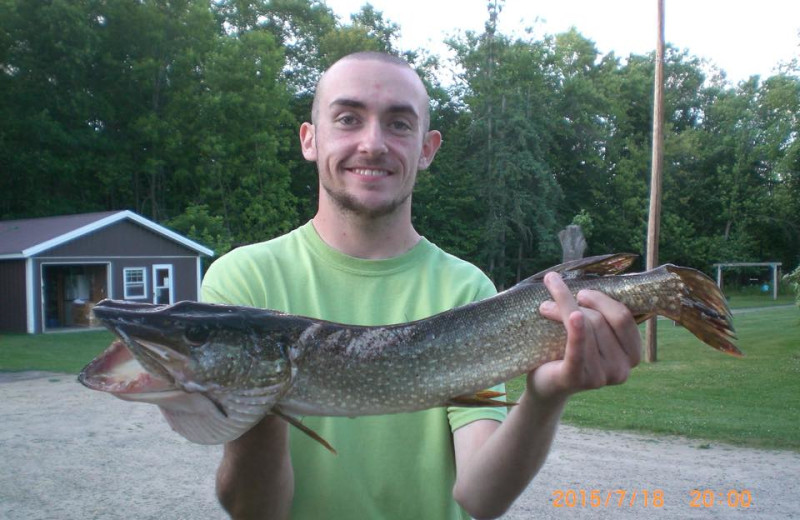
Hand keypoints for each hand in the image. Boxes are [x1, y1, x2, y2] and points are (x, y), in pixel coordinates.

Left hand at [529, 271, 641, 400]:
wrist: (546, 384)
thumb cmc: (570, 353)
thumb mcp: (591, 335)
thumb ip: (599, 315)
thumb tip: (587, 281)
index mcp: (632, 356)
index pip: (623, 318)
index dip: (602, 300)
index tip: (581, 294)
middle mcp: (621, 370)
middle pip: (600, 321)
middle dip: (574, 304)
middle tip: (551, 301)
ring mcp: (600, 377)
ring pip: (585, 328)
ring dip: (560, 311)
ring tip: (544, 308)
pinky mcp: (576, 379)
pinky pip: (578, 348)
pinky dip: (577, 330)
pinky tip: (574, 316)